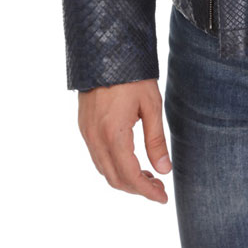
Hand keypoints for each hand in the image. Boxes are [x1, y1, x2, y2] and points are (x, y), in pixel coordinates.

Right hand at [78, 78, 170, 202]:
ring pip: (104, 170)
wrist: (104, 50)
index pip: (130, 176)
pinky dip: (113, 166)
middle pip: (115, 179)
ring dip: (125, 179)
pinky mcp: (84, 127)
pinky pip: (97, 157)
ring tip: (148, 176)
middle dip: (137, 189)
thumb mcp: (151, 105)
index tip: (163, 198)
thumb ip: (156, 140)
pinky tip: (130, 160)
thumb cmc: (132, 75)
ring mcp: (86, 133)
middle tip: (158, 188)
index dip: (147, 192)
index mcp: (113, 135)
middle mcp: (95, 138)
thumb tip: (164, 170)